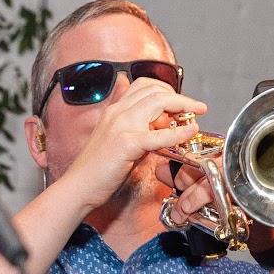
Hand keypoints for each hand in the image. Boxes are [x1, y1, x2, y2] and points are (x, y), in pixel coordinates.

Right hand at [51, 78, 206, 212]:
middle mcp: (117, 112)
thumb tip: (161, 129)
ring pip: (158, 102)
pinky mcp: (126, 144)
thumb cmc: (97, 171)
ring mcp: (121, 126)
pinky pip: (158, 134)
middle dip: (180, 96)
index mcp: (115, 111)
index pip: (144, 86)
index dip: (166, 90)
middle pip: (155, 89)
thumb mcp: (119, 142)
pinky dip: (178, 132)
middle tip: (195, 108)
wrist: (77, 187)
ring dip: (183, 105)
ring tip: (196, 114)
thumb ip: (139, 132)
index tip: (181, 102)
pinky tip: (190, 132)